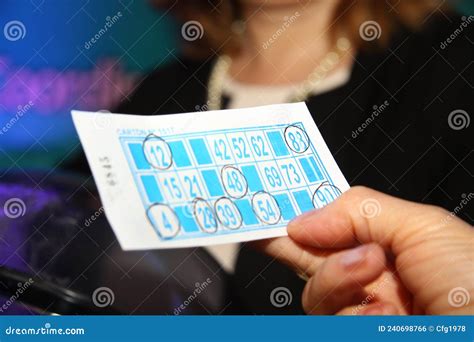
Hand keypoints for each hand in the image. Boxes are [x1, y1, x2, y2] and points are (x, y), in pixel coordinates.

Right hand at [259, 186, 473, 314]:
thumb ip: (358, 212)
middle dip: (295, 245)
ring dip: (340, 278)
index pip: (324, 228)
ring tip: (376, 271)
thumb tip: (301, 221)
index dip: (291, 219)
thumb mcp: (423, 228)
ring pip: (315, 296)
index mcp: (382, 247)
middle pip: (306, 261)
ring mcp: (360, 315)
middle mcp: (367, 283)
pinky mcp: (355, 332)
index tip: (257, 212)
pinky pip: (331, 321)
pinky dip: (357, 315)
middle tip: (292, 233)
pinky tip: (388, 314)